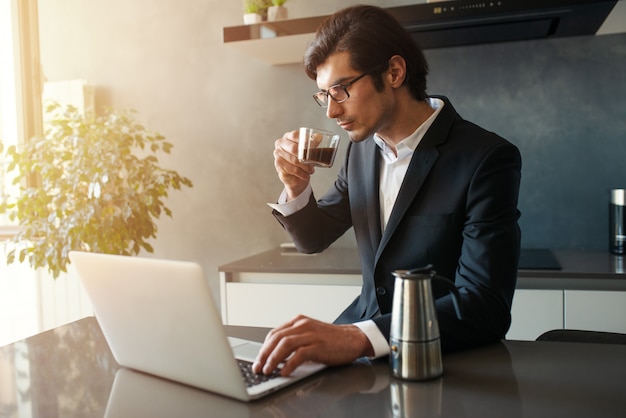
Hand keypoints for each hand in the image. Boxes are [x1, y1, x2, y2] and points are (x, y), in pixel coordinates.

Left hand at [252, 315, 373, 376]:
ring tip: (268, 370)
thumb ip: (295, 340)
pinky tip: (284, 372)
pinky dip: (289, 364)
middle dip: (264, 355)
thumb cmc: (332, 340)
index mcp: (299, 322)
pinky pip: (299, 354)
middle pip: (276, 338)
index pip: (274, 334)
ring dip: (273, 359)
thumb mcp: (310, 334)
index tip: (258, 360)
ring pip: (284, 345)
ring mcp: (311, 334)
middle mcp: (303, 325)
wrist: (353, 339)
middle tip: (258, 367)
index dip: (263, 348)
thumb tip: (277, 355)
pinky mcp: (318, 345)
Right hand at [274, 131, 314, 199]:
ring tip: (310, 170)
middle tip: (313, 162)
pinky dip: (300, 173)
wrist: (294, 175)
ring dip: (304, 167)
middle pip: (293, 148)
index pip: (295, 135)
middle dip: (305, 157)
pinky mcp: (278, 165)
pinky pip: (291, 169)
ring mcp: (278, 155)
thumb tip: (319, 137)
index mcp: (287, 137)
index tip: (312, 146)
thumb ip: (313, 143)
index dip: (304, 140)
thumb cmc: (300, 160)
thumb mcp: (308, 150)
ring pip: (293, 160)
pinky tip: (305, 175)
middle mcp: (280, 144)